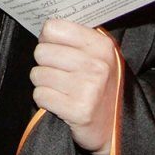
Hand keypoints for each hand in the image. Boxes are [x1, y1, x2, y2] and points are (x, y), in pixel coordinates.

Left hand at [30, 20, 120, 154]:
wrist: (116, 127)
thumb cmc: (100, 86)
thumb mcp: (98, 56)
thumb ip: (76, 38)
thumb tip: (45, 27)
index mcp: (101, 45)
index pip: (53, 28)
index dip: (47, 39)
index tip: (54, 47)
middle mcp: (97, 65)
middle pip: (41, 52)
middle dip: (45, 64)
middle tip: (60, 73)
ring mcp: (89, 88)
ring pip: (37, 74)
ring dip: (44, 83)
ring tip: (61, 89)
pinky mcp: (79, 110)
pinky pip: (40, 95)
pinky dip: (45, 100)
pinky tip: (61, 102)